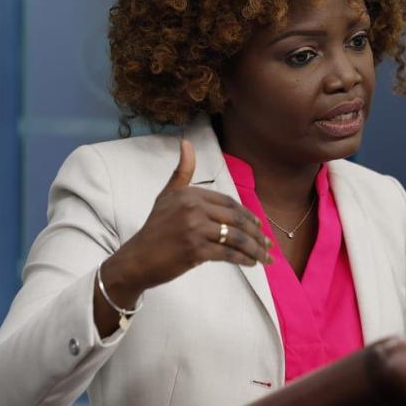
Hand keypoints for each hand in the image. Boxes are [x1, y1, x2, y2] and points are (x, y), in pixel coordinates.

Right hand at [99, 139, 272, 304]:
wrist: (137, 259)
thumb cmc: (154, 229)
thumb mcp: (167, 196)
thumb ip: (182, 172)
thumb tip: (186, 142)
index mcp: (190, 194)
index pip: (229, 202)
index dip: (247, 215)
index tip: (259, 226)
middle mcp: (193, 207)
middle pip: (236, 219)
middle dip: (256, 233)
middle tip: (268, 245)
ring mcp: (194, 228)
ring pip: (236, 237)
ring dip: (254, 249)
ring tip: (264, 258)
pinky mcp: (196, 249)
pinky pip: (228, 253)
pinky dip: (243, 259)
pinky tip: (251, 264)